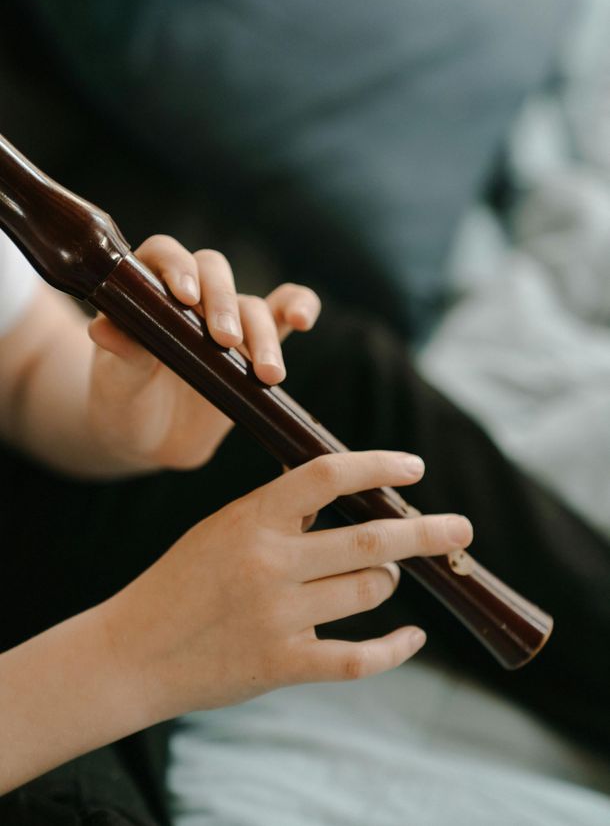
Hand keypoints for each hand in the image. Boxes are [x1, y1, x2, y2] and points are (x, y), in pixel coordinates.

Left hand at [88, 235, 319, 470]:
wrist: (147, 436)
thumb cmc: (123, 398)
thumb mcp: (116, 381)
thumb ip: (119, 354)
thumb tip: (103, 329)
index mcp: (147, 288)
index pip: (163, 254)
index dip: (176, 267)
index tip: (184, 297)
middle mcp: (190, 296)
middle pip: (215, 273)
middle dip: (224, 304)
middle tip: (224, 341)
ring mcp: (226, 319)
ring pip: (252, 306)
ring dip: (264, 334)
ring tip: (266, 374)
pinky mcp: (255, 344)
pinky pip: (285, 312)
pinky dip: (300, 306)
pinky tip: (304, 320)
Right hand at [100, 451, 472, 721]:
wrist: (134, 651)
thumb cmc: (183, 579)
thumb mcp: (223, 527)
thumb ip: (281, 513)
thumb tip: (348, 493)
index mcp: (253, 518)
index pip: (328, 475)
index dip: (379, 466)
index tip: (416, 468)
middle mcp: (270, 564)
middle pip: (372, 541)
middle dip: (425, 533)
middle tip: (462, 529)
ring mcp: (278, 617)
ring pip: (368, 592)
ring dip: (386, 582)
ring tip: (383, 577)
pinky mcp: (283, 665)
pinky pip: (358, 658)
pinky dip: (394, 648)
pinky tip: (413, 637)